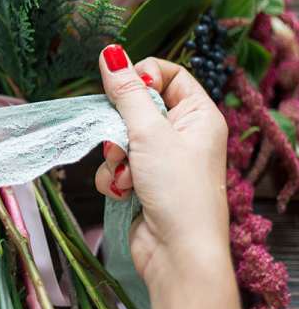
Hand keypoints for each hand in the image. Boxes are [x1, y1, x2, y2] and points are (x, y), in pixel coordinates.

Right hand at [95, 45, 229, 287]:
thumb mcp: (149, 132)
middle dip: (121, 128)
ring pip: (119, 137)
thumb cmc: (177, 189)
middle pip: (136, 106)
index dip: (141, 76)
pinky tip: (125, 193)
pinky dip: (115, 178)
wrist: (176, 255)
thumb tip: (110, 53)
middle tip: (123, 142)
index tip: (121, 88)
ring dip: (116, 157)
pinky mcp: (141, 180)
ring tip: (129, 177)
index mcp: (197, 114)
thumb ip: (126, 92)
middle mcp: (180, 133)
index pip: (166, 74)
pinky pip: (116, 164)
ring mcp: (159, 159)